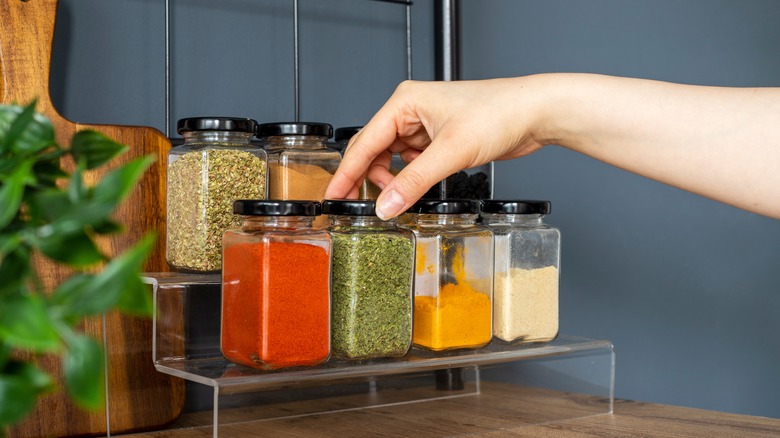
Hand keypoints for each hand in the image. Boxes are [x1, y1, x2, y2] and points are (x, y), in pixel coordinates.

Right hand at [324, 77, 548, 218]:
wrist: (534, 113)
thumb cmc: (498, 113)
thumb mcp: (450, 152)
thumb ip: (414, 182)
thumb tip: (385, 206)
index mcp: (404, 102)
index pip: (364, 142)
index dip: (346, 172)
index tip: (333, 195)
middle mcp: (410, 111)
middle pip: (374, 151)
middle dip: (370, 178)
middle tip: (362, 206)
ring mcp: (425, 126)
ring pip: (394, 160)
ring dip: (394, 181)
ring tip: (401, 197)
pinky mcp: (440, 140)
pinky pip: (413, 164)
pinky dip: (412, 178)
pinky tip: (419, 188)